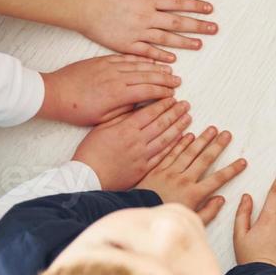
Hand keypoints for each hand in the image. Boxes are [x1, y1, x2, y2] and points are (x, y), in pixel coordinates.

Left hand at [37, 55, 179, 124]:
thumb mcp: (102, 118)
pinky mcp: (102, 60)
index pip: (148, 91)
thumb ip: (124, 111)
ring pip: (139, 65)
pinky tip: (148, 59)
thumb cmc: (76, 110)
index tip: (173, 94)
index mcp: (118, 94)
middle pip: (148, 76)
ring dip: (155, 67)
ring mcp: (109, 66)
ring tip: (168, 69)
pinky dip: (139, 58)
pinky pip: (126, 57)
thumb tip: (140, 106)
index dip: (163, 92)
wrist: (54, 93)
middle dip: (165, 79)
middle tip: (177, 81)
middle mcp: (117, 77)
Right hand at [73, 98, 191, 189]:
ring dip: (179, 127)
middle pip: (161, 124)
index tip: (173, 97)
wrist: (87, 177)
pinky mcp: (144, 169)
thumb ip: (120, 116)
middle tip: (186, 105)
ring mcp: (142, 156)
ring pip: (165, 139)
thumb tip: (135, 104)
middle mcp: (137, 141)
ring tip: (188, 118)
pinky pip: (162, 156)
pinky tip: (182, 140)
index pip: (150, 113)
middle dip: (175, 113)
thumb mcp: (102, 127)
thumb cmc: (91, 151)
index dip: (163, 104)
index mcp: (126, 129)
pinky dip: (174, 147)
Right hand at [74, 0, 215, 61]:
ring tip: (200, 44)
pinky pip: (147, 52)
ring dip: (185, 42)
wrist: (81, 6)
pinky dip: (161, 55)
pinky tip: (173, 59)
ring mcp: (137, 32)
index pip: (178, 2)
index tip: (210, 8)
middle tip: (215, 28)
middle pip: (178, 22)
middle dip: (199, 25)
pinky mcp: (126, 45)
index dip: (196, 5)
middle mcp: (146, 16)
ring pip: (167, 39)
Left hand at [137, 126, 247, 223]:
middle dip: (218, 146)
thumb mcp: (189, 222)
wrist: (138, 215)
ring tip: (212, 129)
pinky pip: (171, 153)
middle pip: (204, 159)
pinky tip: (189, 135)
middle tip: (227, 134)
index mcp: (193, 194)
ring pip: (189, 152)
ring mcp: (169, 173)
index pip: (218, 179)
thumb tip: (221, 199)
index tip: (243, 161)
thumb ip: (208, 212)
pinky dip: (180, 143)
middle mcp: (183, 180)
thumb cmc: (165, 220)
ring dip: (202, 139)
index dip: (232, 170)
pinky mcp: (156, 169)